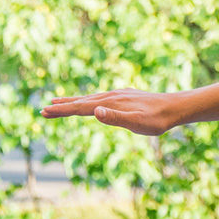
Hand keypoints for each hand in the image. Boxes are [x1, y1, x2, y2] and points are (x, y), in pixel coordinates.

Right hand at [42, 90, 182, 135]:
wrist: (175, 107)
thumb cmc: (157, 120)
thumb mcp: (137, 123)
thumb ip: (115, 117)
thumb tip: (94, 111)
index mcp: (110, 104)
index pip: (80, 108)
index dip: (62, 111)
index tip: (44, 111)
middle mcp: (111, 96)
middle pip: (81, 102)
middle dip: (61, 106)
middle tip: (42, 109)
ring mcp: (117, 95)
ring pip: (89, 98)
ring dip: (72, 101)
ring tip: (57, 101)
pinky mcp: (125, 96)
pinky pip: (100, 97)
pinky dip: (88, 100)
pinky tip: (89, 102)